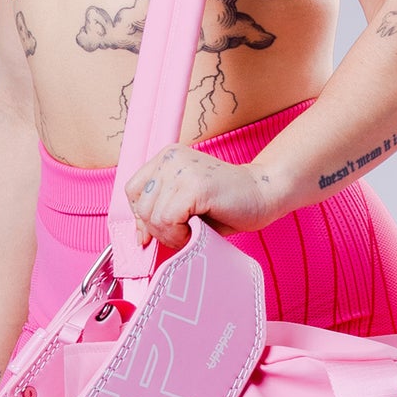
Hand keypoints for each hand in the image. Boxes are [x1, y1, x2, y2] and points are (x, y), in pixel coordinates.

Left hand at [123, 145, 279, 250]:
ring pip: (152, 216)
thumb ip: (159, 212)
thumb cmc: (227, 204)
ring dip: (170, 235)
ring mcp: (182, 169)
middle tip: (183, 234)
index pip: (132, 191)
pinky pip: (167, 220)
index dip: (141, 217)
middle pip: (141, 206)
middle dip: (158, 230)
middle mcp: (171, 157)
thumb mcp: (184, 204)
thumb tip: (138, 239)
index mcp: (166, 157)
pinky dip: (178, 235)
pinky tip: (195, 232)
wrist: (264, 194)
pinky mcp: (195, 185)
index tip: (160, 231)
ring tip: (191, 232)